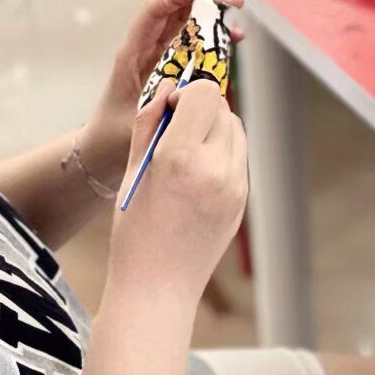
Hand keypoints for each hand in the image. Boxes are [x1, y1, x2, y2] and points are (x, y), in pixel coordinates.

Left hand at [79, 0, 243, 189]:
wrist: (101, 152)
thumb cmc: (113, 136)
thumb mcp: (140, 119)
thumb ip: (169, 103)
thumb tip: (202, 89)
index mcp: (133, 50)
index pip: (160, 6)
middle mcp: (145, 46)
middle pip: (177, 7)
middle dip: (208, 1)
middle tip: (236, 7)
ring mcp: (157, 56)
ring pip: (187, 24)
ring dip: (213, 22)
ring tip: (237, 32)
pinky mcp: (167, 69)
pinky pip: (191, 46)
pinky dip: (211, 43)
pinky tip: (228, 50)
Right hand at [109, 78, 247, 304]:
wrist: (158, 286)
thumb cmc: (134, 231)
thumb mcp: (131, 171)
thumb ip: (148, 124)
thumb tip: (167, 87)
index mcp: (180, 157)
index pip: (204, 93)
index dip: (185, 93)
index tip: (169, 108)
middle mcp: (215, 168)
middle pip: (222, 108)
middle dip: (199, 109)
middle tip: (174, 129)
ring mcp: (235, 186)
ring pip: (235, 129)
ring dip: (214, 128)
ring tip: (186, 151)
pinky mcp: (243, 200)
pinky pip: (238, 157)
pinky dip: (221, 152)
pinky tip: (196, 174)